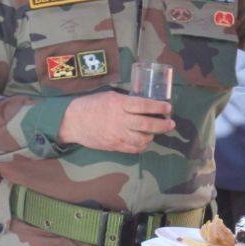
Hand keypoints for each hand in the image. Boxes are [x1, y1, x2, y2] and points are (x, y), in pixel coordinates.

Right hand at [58, 91, 174, 153]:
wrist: (73, 122)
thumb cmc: (92, 105)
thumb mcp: (110, 96)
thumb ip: (126, 100)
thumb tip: (144, 103)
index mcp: (119, 104)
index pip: (144, 105)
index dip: (158, 107)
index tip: (168, 108)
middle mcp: (120, 120)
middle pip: (147, 124)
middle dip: (163, 125)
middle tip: (171, 123)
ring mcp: (117, 135)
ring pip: (142, 139)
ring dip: (152, 136)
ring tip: (155, 132)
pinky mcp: (114, 146)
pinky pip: (134, 149)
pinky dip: (142, 145)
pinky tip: (144, 141)